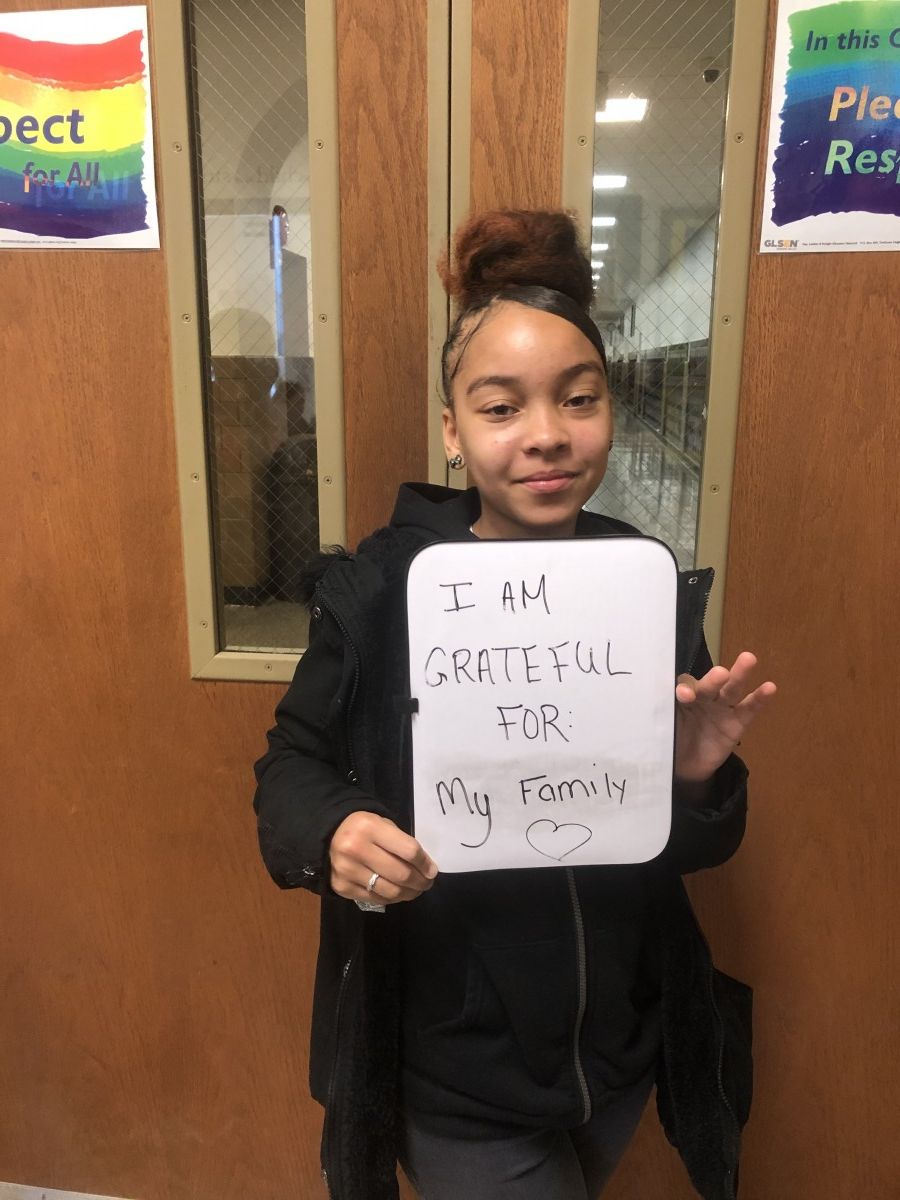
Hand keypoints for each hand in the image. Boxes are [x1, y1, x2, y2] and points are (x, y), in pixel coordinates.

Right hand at [329, 811, 438, 903]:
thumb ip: (402, 843)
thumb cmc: (363, 828)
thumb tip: (426, 869)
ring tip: (415, 890)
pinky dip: (391, 898)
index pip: (408, 851)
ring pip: (389, 891)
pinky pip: (375, 898)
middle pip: (400, 874)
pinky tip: (397, 893)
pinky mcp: (341, 887)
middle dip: (420, 882)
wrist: (328, 834)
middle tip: (427, 883)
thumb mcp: (383, 824)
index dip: (425, 863)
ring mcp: (346, 870)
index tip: (432, 871)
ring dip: (408, 894)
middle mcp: (355, 849)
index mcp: (370, 827)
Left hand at [674, 651, 776, 784]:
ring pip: (731, 689)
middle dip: (714, 678)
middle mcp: (703, 697)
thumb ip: (665, 715)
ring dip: (739, 674)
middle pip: (710, 684)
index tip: (684, 696)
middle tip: (720, 673)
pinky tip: (770, 688)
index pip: (684, 686)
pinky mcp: (737, 722)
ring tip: (748, 659)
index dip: (685, 689)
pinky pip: (749, 709)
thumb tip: (657, 703)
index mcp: (683, 695)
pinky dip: (760, 698)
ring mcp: (722, 708)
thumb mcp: (665, 728)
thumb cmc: (672, 739)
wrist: (686, 766)